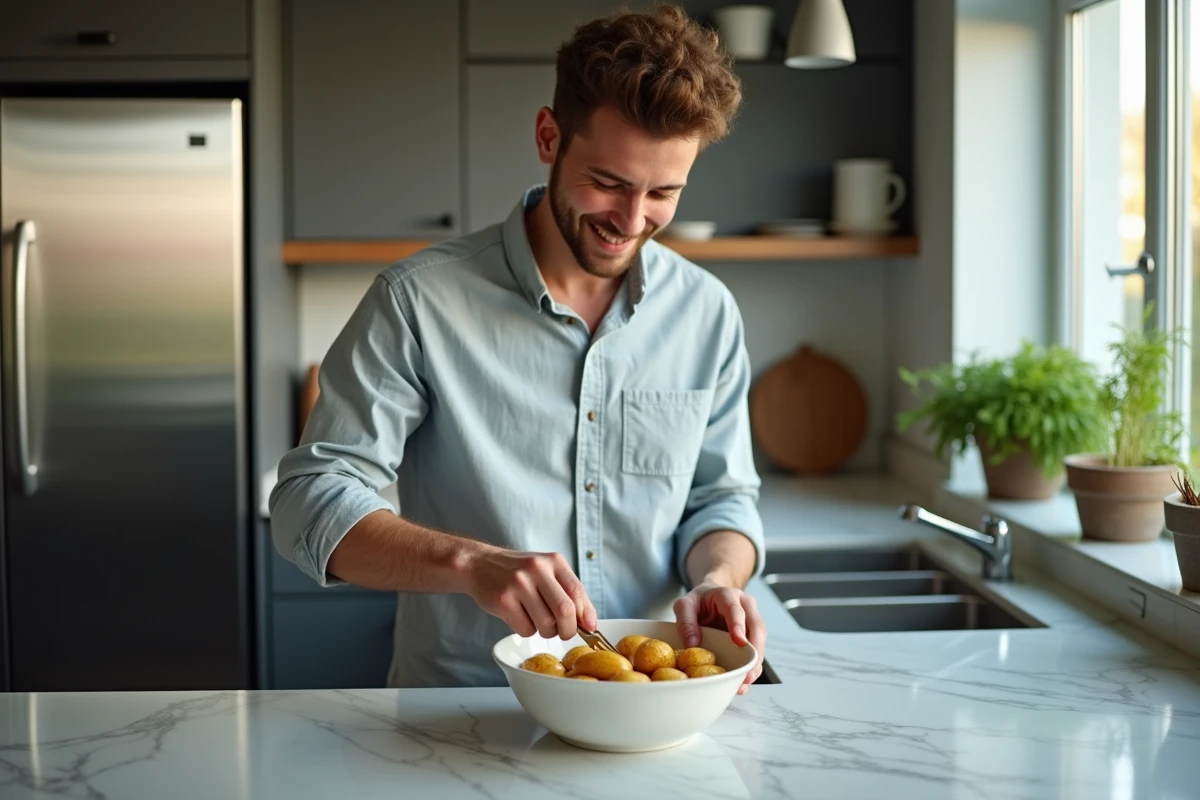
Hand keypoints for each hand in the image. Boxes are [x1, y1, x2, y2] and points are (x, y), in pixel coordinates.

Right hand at [464, 546, 596, 639]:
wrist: (480, 564)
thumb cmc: (519, 572)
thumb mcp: (546, 572)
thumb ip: (568, 593)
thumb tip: (590, 624)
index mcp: (553, 561)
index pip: (577, 592)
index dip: (586, 615)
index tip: (589, 629)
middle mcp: (537, 569)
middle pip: (565, 610)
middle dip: (568, 629)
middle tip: (564, 633)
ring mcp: (518, 584)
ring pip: (545, 624)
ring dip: (546, 632)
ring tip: (537, 621)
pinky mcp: (503, 600)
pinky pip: (525, 629)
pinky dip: (527, 630)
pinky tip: (520, 617)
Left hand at [674, 582, 765, 694]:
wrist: (711, 595)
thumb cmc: (699, 601)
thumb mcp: (684, 605)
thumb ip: (685, 621)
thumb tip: (693, 645)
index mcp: (728, 595)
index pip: (735, 609)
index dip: (738, 625)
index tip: (739, 642)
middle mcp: (745, 606)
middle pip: (757, 627)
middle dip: (754, 651)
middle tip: (747, 672)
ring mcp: (752, 620)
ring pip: (760, 641)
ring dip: (755, 663)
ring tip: (745, 683)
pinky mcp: (752, 635)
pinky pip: (756, 651)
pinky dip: (751, 667)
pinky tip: (744, 682)